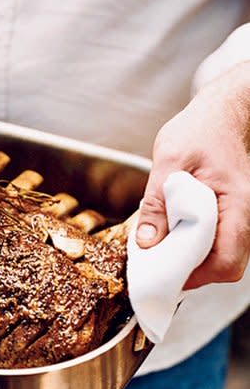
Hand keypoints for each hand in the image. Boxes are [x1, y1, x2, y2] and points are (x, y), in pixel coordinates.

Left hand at [136, 62, 249, 288]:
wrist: (221, 112)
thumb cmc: (200, 130)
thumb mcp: (169, 162)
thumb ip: (157, 204)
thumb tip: (147, 243)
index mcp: (236, 203)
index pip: (227, 260)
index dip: (196, 276)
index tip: (165, 275)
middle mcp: (243, 214)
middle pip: (225, 264)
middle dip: (191, 272)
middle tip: (157, 267)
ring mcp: (237, 215)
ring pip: (219, 254)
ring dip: (189, 258)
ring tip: (159, 250)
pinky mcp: (227, 213)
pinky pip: (213, 240)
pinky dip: (190, 245)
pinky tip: (169, 235)